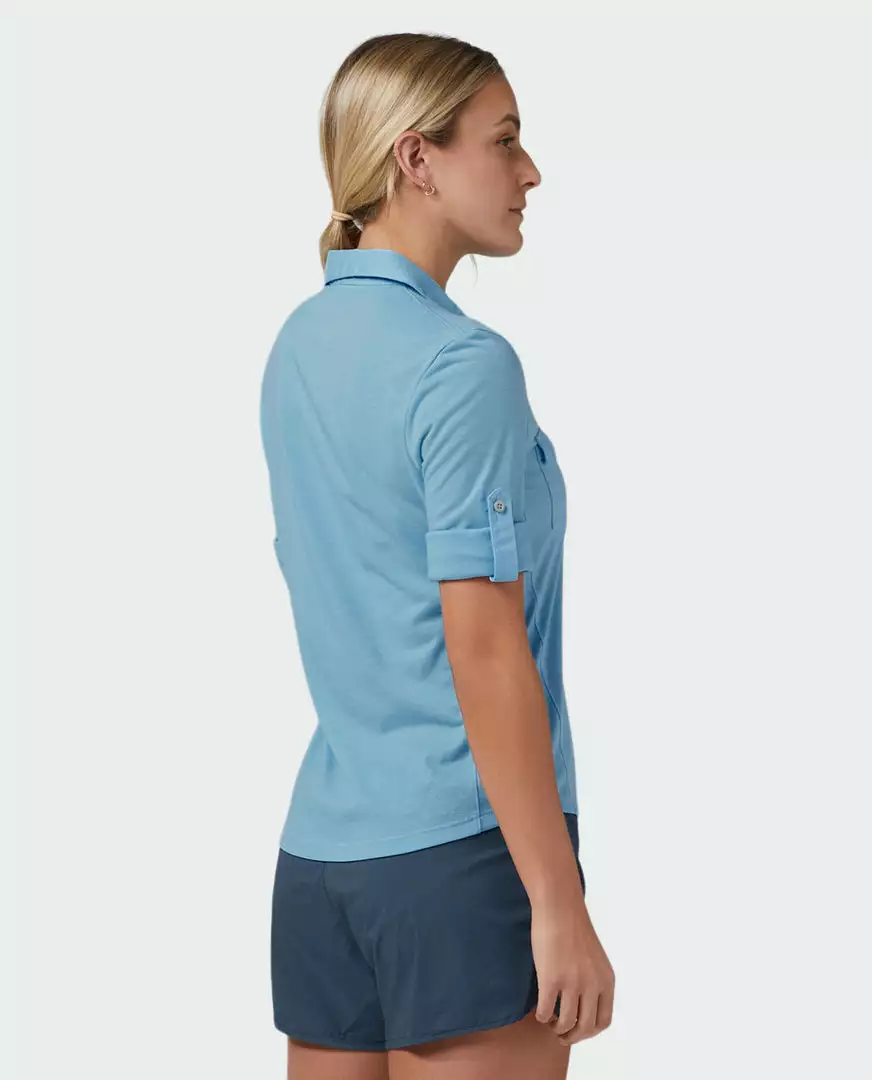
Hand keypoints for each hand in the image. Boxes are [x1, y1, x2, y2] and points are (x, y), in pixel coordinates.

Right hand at [530, 893, 614, 1044]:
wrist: (559, 906)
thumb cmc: (573, 926)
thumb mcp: (594, 957)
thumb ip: (593, 979)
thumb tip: (584, 1003)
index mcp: (606, 980)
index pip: (603, 1020)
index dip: (589, 1031)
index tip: (578, 1030)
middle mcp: (592, 985)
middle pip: (585, 1027)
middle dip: (572, 1036)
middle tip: (561, 1034)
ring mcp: (572, 983)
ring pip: (565, 1023)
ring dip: (556, 1028)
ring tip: (549, 1022)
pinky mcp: (551, 978)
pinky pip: (545, 1011)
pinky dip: (541, 1016)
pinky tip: (538, 1011)